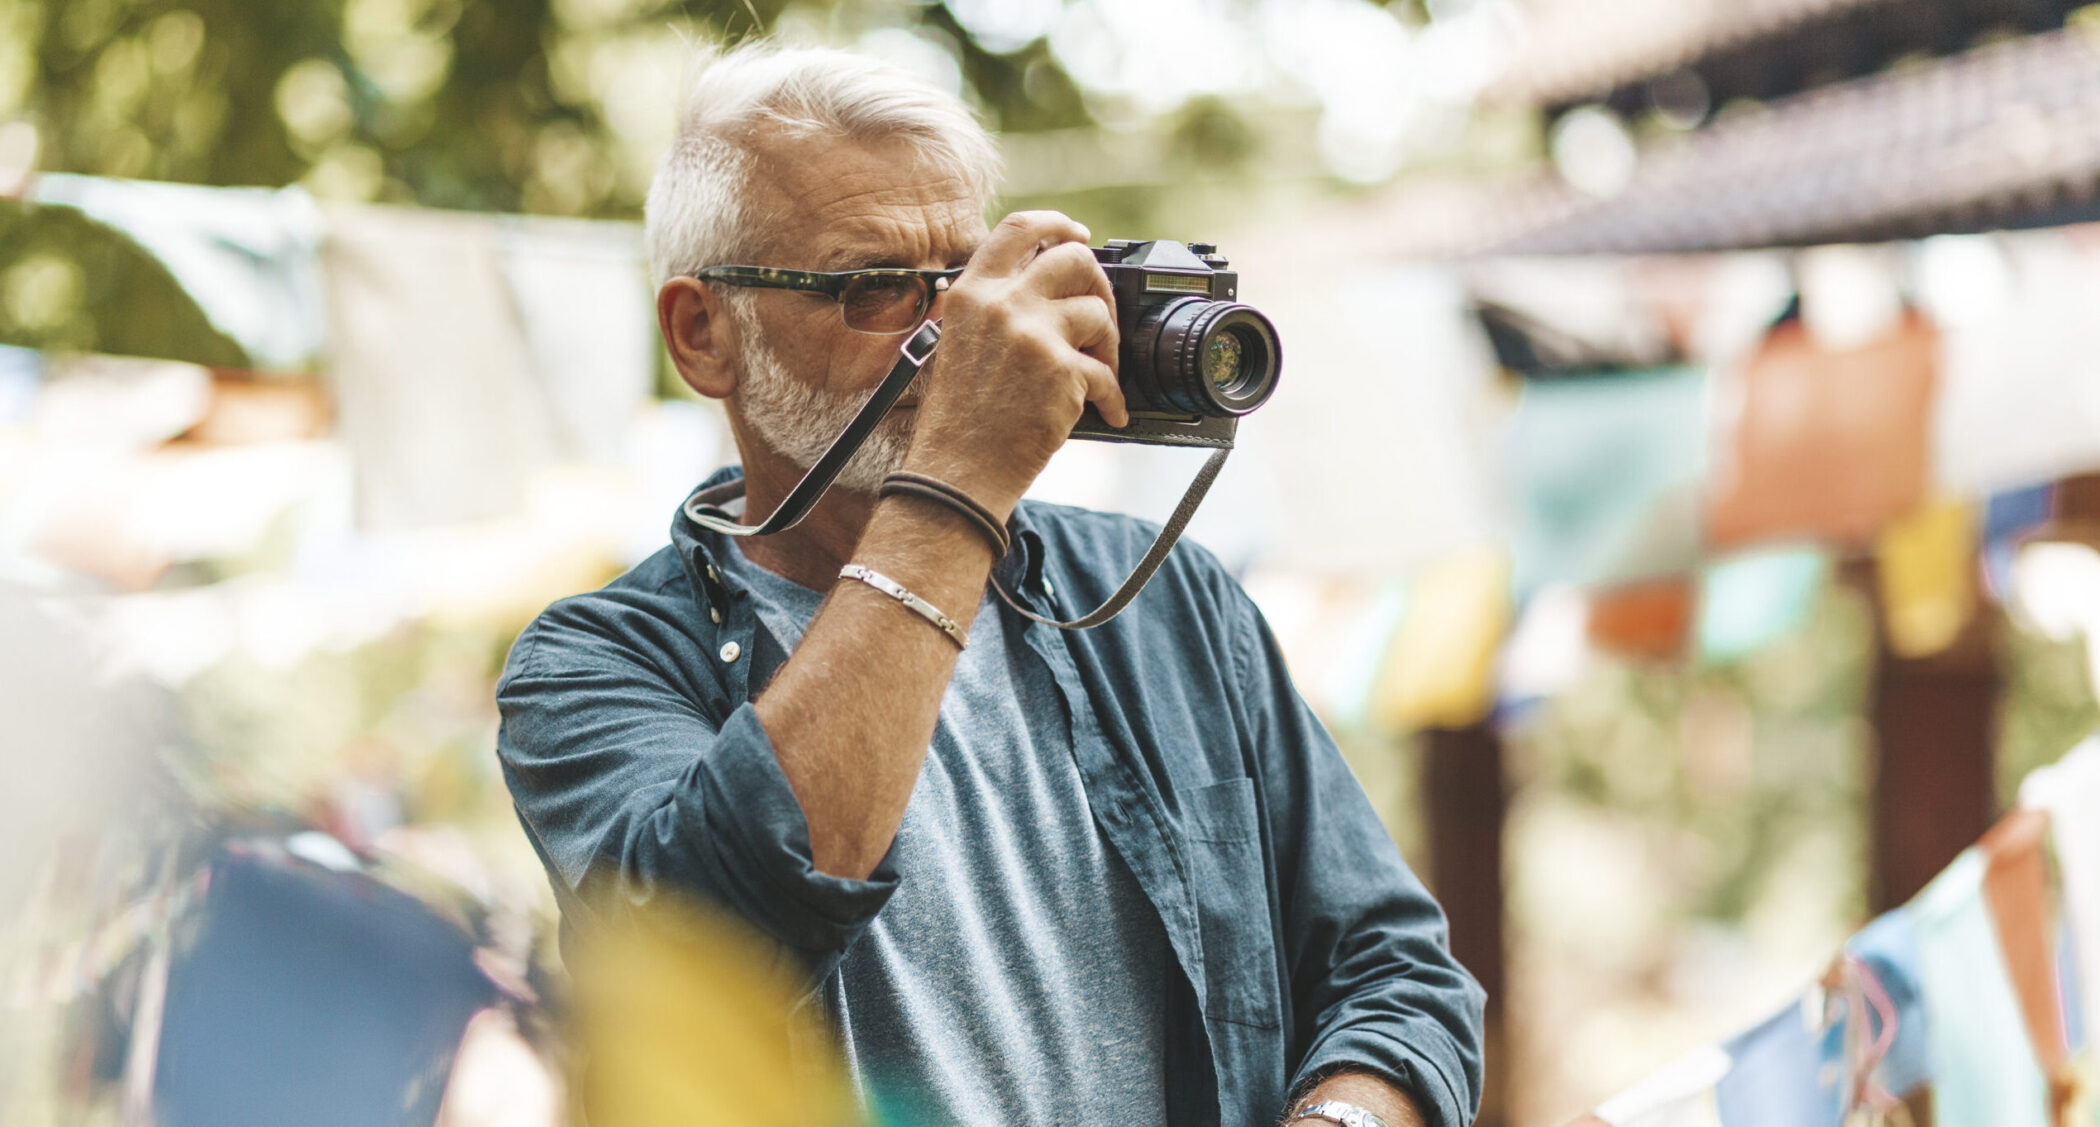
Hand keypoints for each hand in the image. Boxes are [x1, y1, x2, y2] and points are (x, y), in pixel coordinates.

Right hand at [902, 210, 1127, 518]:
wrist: (958, 471)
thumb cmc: (959, 420)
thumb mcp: (961, 344)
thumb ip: (998, 309)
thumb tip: (1051, 290)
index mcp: (972, 293)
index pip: (1019, 228)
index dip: (1058, 225)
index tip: (1080, 235)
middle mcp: (1001, 304)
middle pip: (1075, 260)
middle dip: (1099, 285)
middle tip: (1100, 314)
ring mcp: (1032, 334)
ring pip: (1098, 314)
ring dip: (1109, 346)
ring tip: (1099, 373)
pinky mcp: (1061, 369)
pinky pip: (1106, 372)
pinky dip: (1112, 398)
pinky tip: (1108, 412)